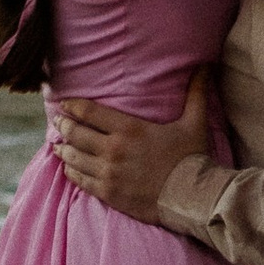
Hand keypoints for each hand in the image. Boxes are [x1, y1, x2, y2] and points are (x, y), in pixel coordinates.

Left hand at [54, 72, 211, 219]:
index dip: (73, 106)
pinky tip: (69, 168)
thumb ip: (196, 92)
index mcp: (130, 129)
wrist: (190, 198)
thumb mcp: (195, 122)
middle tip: (58, 122)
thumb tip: (206, 66)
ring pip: (74, 158)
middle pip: (76, 134)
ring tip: (57, 146)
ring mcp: (108, 173)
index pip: (90, 112)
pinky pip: (81, 181)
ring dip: (63, 150)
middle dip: (64, 126)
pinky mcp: (108, 193)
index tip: (65, 103)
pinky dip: (72, 172)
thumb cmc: (192, 159)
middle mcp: (114, 149)